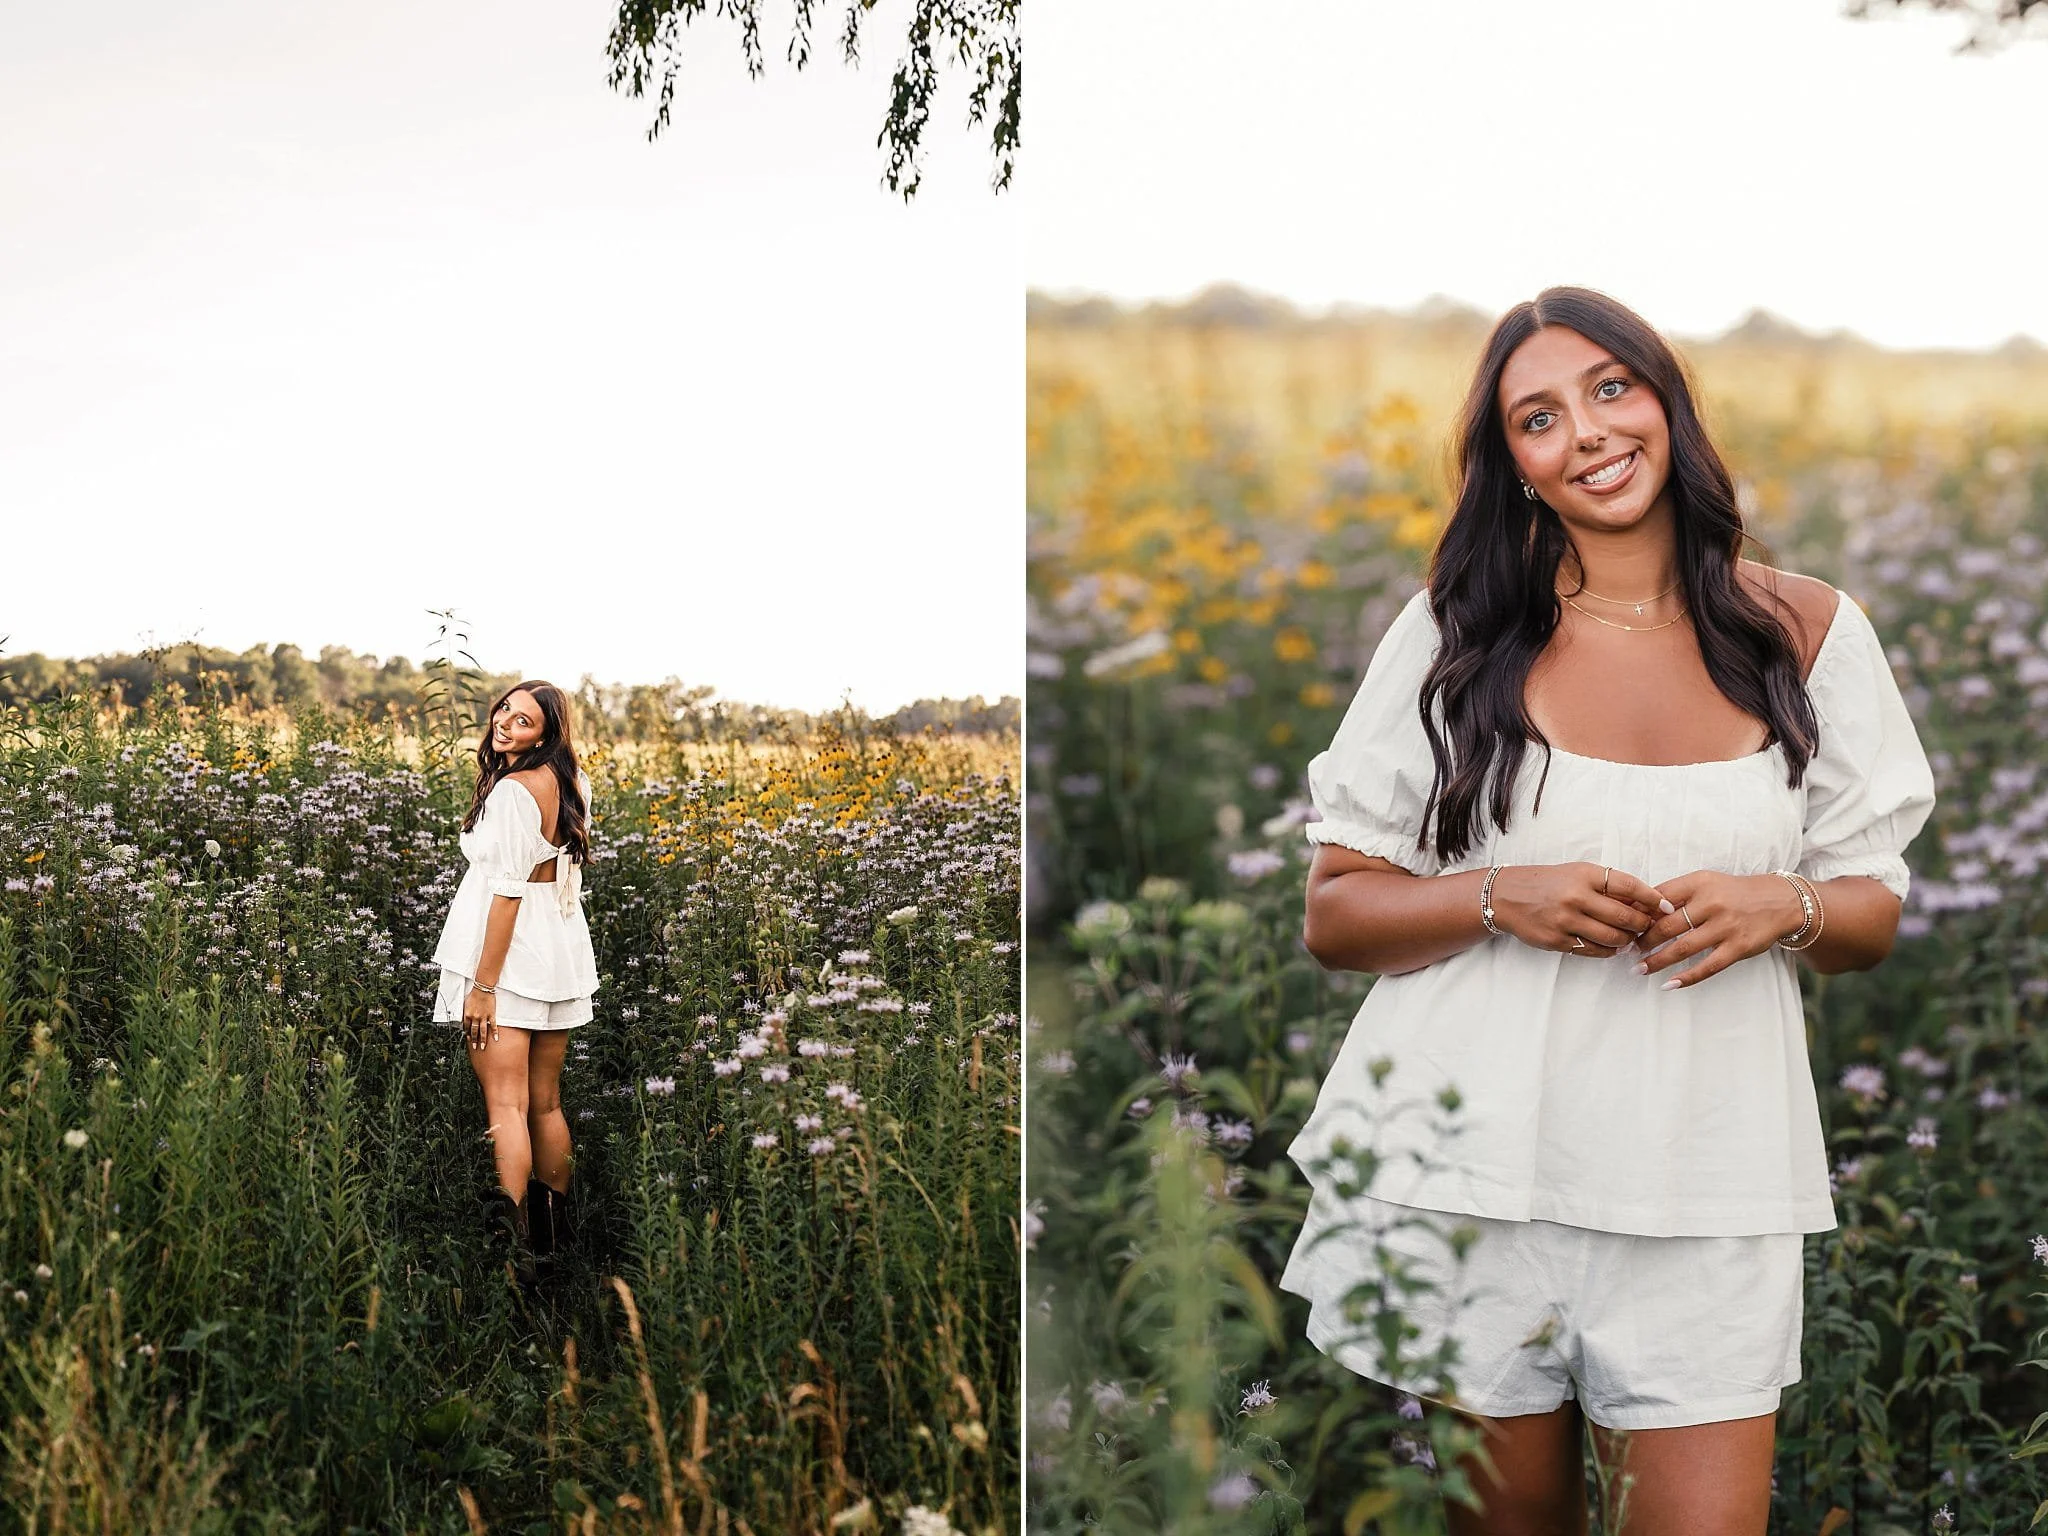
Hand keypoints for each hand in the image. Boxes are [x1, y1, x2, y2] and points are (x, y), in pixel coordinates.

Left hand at [463, 985, 499, 1050]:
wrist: (482, 989)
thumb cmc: (473, 994)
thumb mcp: (465, 1003)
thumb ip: (465, 1012)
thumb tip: (465, 1018)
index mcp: (467, 1015)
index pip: (466, 1028)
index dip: (467, 1034)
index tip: (468, 1039)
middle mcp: (474, 1018)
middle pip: (474, 1032)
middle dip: (474, 1040)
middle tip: (475, 1047)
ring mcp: (483, 1017)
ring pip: (482, 1031)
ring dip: (482, 1040)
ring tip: (482, 1047)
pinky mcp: (491, 1015)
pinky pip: (493, 1026)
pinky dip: (494, 1032)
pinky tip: (495, 1038)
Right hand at [1490, 862, 1668, 957]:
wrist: (1506, 896)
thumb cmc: (1549, 882)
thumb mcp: (1577, 873)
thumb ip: (1608, 886)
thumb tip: (1645, 903)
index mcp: (1584, 875)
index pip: (1629, 886)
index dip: (1652, 898)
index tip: (1666, 906)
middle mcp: (1576, 897)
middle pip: (1625, 917)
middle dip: (1643, 925)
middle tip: (1648, 927)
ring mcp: (1565, 921)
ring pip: (1613, 938)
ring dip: (1628, 941)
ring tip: (1630, 938)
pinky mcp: (1557, 941)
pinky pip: (1594, 951)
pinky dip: (1608, 950)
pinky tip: (1611, 946)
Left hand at [1634, 871, 1805, 988]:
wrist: (1781, 902)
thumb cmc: (1733, 893)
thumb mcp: (1705, 882)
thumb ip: (1676, 894)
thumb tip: (1638, 910)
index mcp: (1699, 883)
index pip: (1658, 898)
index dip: (1638, 913)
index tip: (1623, 924)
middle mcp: (1711, 903)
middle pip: (1666, 925)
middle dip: (1643, 940)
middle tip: (1628, 949)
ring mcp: (1725, 927)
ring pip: (1682, 948)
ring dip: (1656, 960)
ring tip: (1639, 968)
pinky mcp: (1738, 948)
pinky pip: (1707, 967)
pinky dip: (1685, 978)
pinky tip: (1668, 984)